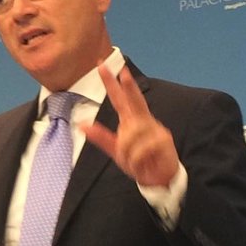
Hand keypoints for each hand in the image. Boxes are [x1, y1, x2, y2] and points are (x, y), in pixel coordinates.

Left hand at [82, 64, 179, 188]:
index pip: (120, 100)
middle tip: (122, 70)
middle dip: (128, 86)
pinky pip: (141, 148)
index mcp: (131, 121)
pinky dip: (137, 159)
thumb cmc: (138, 162)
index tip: (106, 67)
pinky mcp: (163, 139)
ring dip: (127, 152)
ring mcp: (155, 128)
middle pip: (135, 100)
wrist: (158, 178)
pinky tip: (142, 164)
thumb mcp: (115, 151)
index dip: (113, 84)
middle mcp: (143, 121)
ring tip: (133, 162)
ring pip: (132, 134)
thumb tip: (82, 124)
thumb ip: (101, 137)